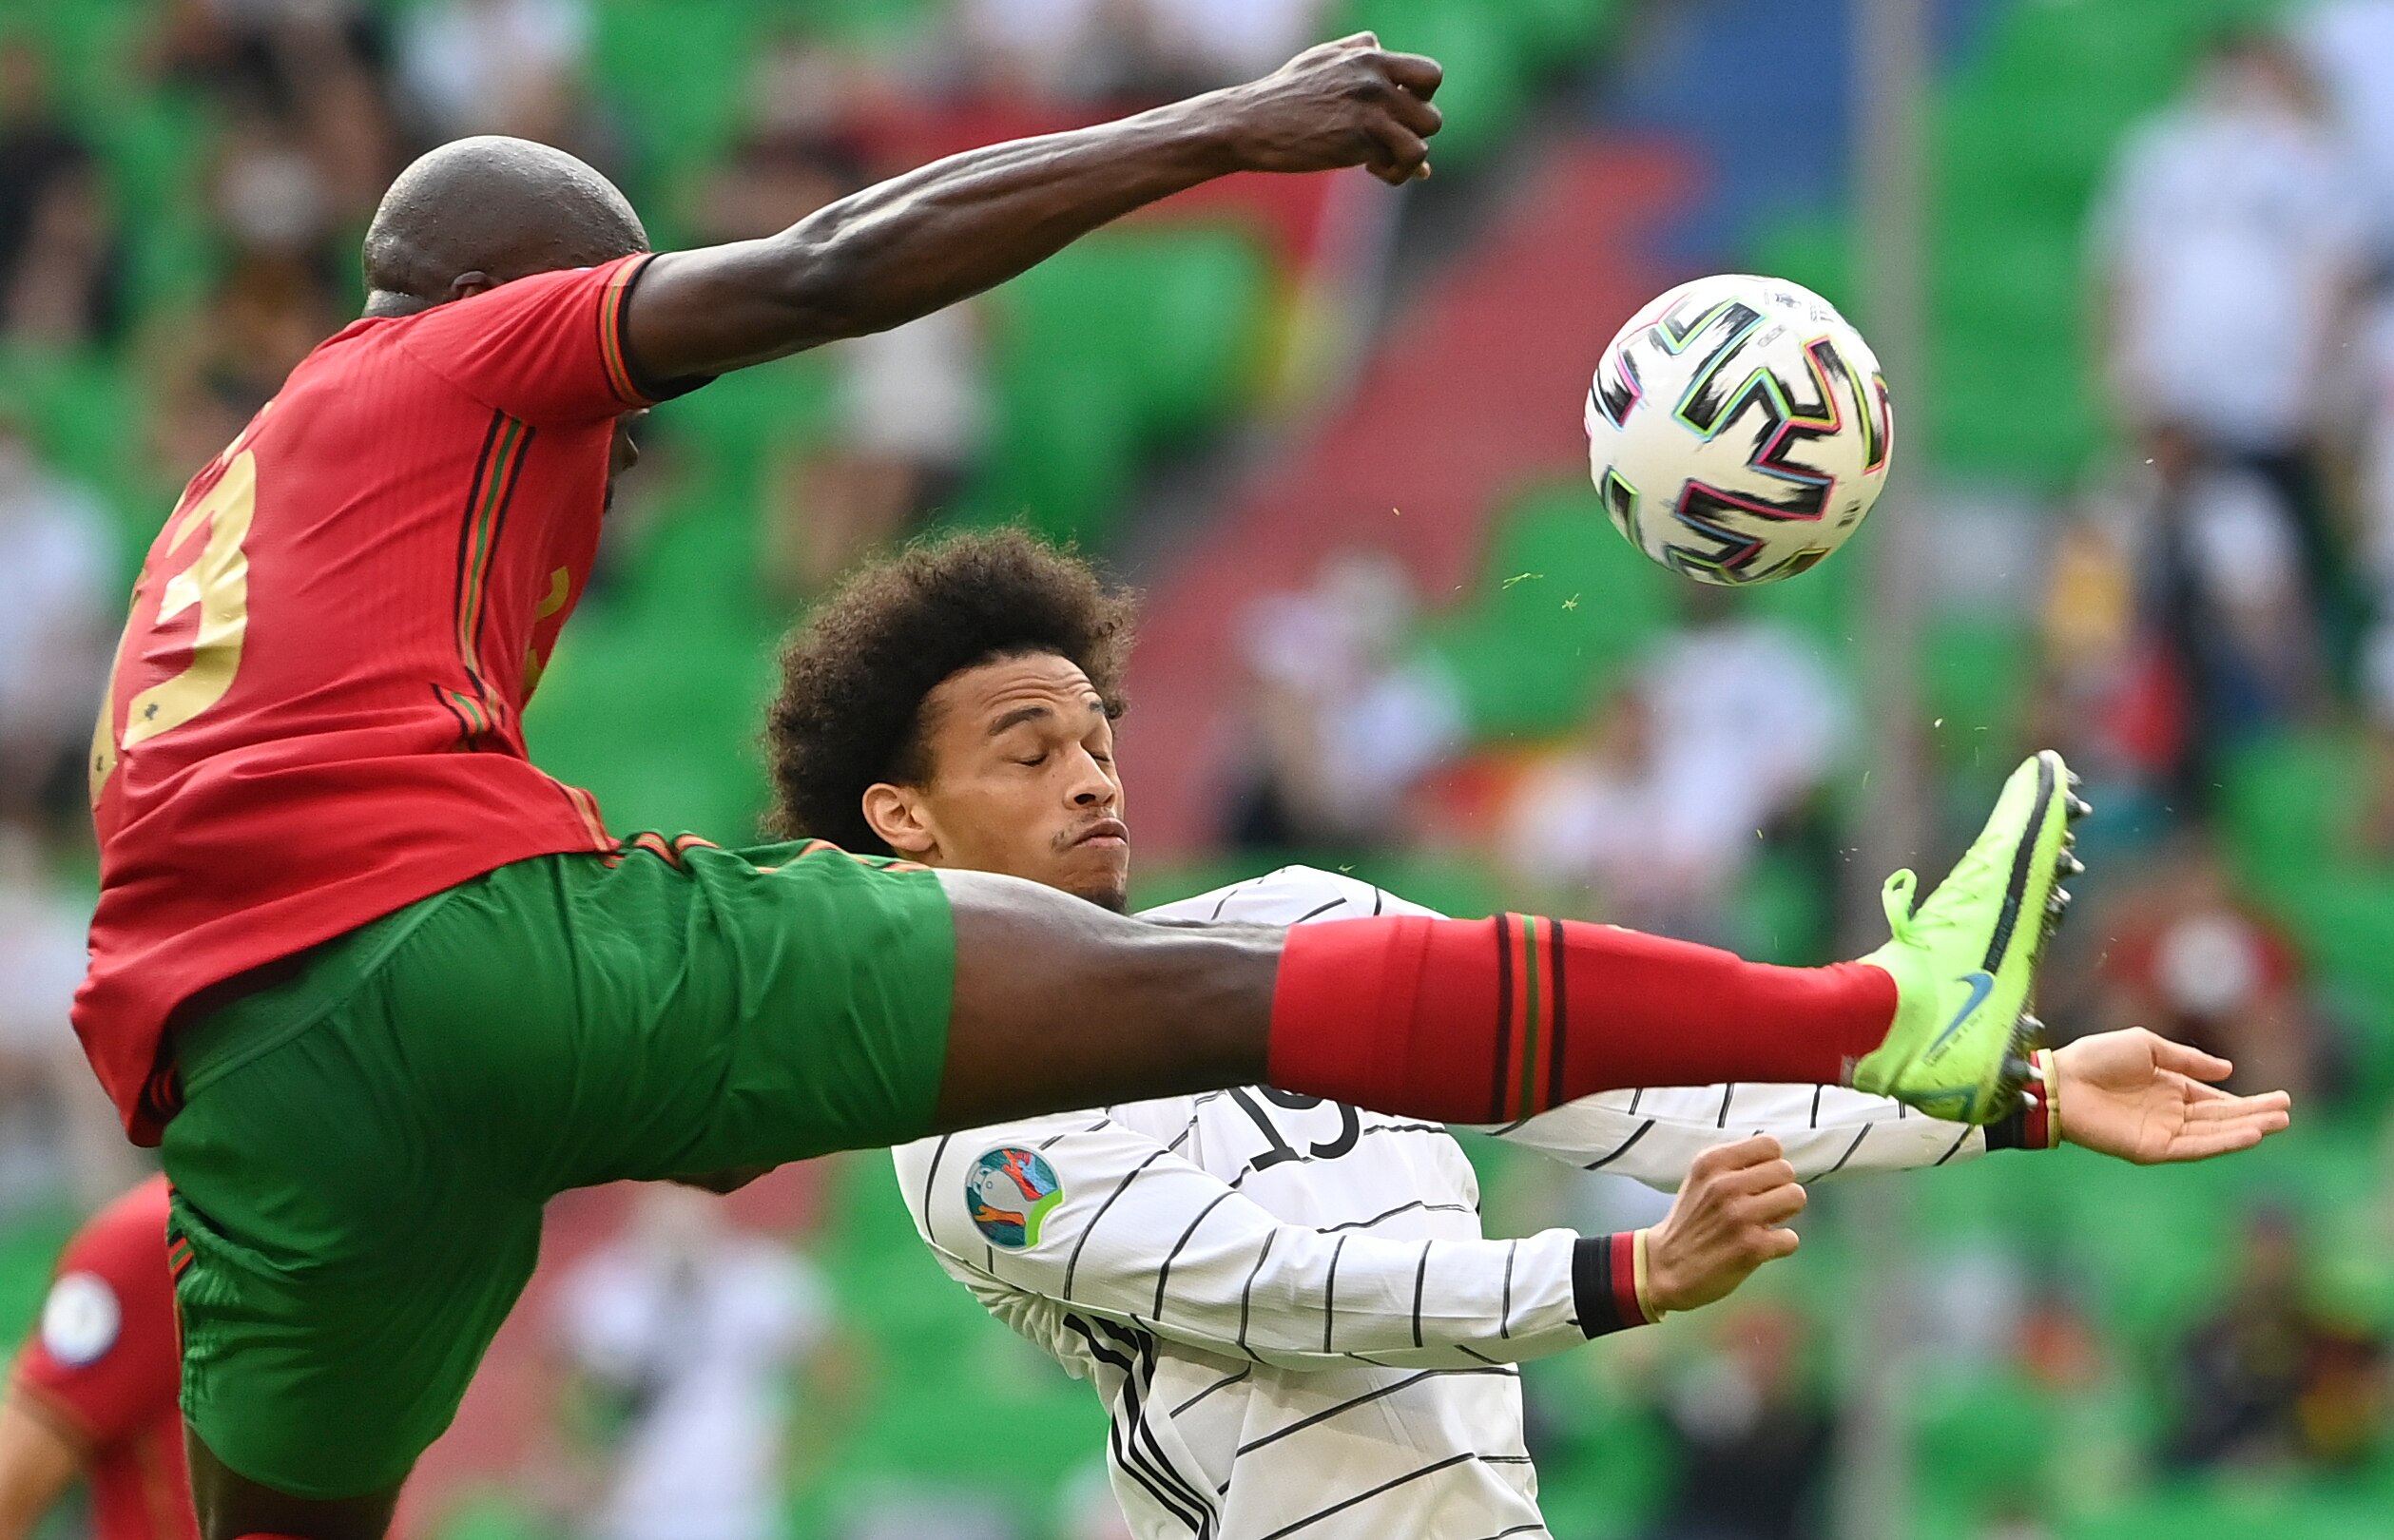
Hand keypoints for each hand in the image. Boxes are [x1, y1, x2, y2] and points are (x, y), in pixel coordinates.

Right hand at [1220, 33, 1444, 185]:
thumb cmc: (1281, 98)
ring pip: (1427, 133)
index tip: (1395, 114)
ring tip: (1380, 162)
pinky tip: (1372, 171)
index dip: (1421, 99)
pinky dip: (1398, 172)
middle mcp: (1375, 77)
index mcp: (1368, 56)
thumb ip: (1358, 54)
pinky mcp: (1363, 137)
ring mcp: (1371, 106)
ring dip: (1410, 156)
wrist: (1249, 123)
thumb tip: (1387, 62)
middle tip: (1386, 141)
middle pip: (1431, 109)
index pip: (1429, 74)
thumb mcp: (1321, 60)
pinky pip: (1412, 158)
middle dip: (1414, 132)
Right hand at [1643, 1135, 1805, 1314]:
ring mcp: (1740, 1216)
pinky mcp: (1752, 1247)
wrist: (1664, 1266)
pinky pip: (1792, 1237)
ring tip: (1766, 1223)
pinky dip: (1781, 1245)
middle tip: (1764, 1205)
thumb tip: (1776, 1159)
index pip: (1769, 1145)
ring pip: (1796, 1197)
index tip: (1759, 1181)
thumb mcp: (1701, 1178)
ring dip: (1785, 1213)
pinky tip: (1761, 1247)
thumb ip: (1734, 1164)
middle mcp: (1725, 1185)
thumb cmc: (1690, 1220)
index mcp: (1712, 1162)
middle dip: (1780, 1188)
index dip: (1770, 1164)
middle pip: (1786, 1171)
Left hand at [2052, 1028, 2292, 1164]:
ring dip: (2246, 1129)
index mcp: (2169, 1088)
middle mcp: (2170, 1113)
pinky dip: (2222, 1143)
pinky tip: (2248, 1135)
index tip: (2278, 1100)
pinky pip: (2194, 1147)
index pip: (2216, 1099)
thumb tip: (2228, 1071)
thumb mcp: (2148, 1046)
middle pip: (2222, 1118)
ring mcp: (2162, 1132)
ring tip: (2278, 1124)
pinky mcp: (2152, 1148)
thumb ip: (2187, 1060)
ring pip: (2214, 1134)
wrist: (2062, 1079)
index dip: (2245, 1102)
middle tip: (2288, 1112)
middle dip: (2255, 1115)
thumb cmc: (2097, 1057)